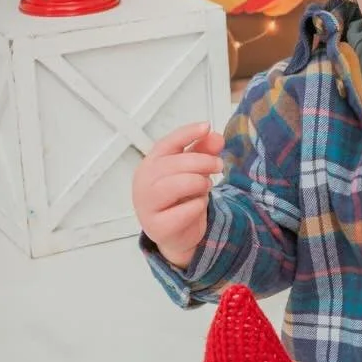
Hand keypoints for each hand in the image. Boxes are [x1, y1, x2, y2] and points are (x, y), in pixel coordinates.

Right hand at [133, 121, 224, 266]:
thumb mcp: (193, 172)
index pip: (166, 143)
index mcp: (150, 165)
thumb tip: (216, 137)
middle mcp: (143, 183)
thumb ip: (203, 153)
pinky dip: (197, 206)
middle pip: (174, 163)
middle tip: (219, 165)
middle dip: (202, 161)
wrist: (175, 235)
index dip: (186, 133)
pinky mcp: (157, 227)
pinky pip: (183, 212)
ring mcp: (146, 205)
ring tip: (206, 186)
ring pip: (176, 185)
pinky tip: (197, 206)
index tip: (206, 127)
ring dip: (198, 183)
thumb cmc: (180, 198)